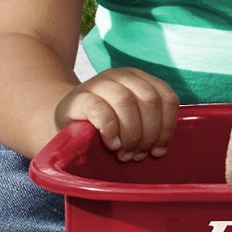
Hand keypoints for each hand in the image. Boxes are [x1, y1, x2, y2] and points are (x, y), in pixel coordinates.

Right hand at [54, 68, 179, 161]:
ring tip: (125, 154)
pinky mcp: (79, 97)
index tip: (159, 149)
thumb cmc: (103, 128)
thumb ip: (148, 127)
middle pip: (150, 100)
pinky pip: (101, 110)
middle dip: (149, 134)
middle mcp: (121, 76)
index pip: (167, 98)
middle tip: (139, 155)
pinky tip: (111, 145)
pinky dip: (111, 130)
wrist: (65, 124)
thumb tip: (160, 150)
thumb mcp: (131, 122)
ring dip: (131, 134)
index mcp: (140, 79)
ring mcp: (99, 83)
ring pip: (127, 102)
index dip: (167, 127)